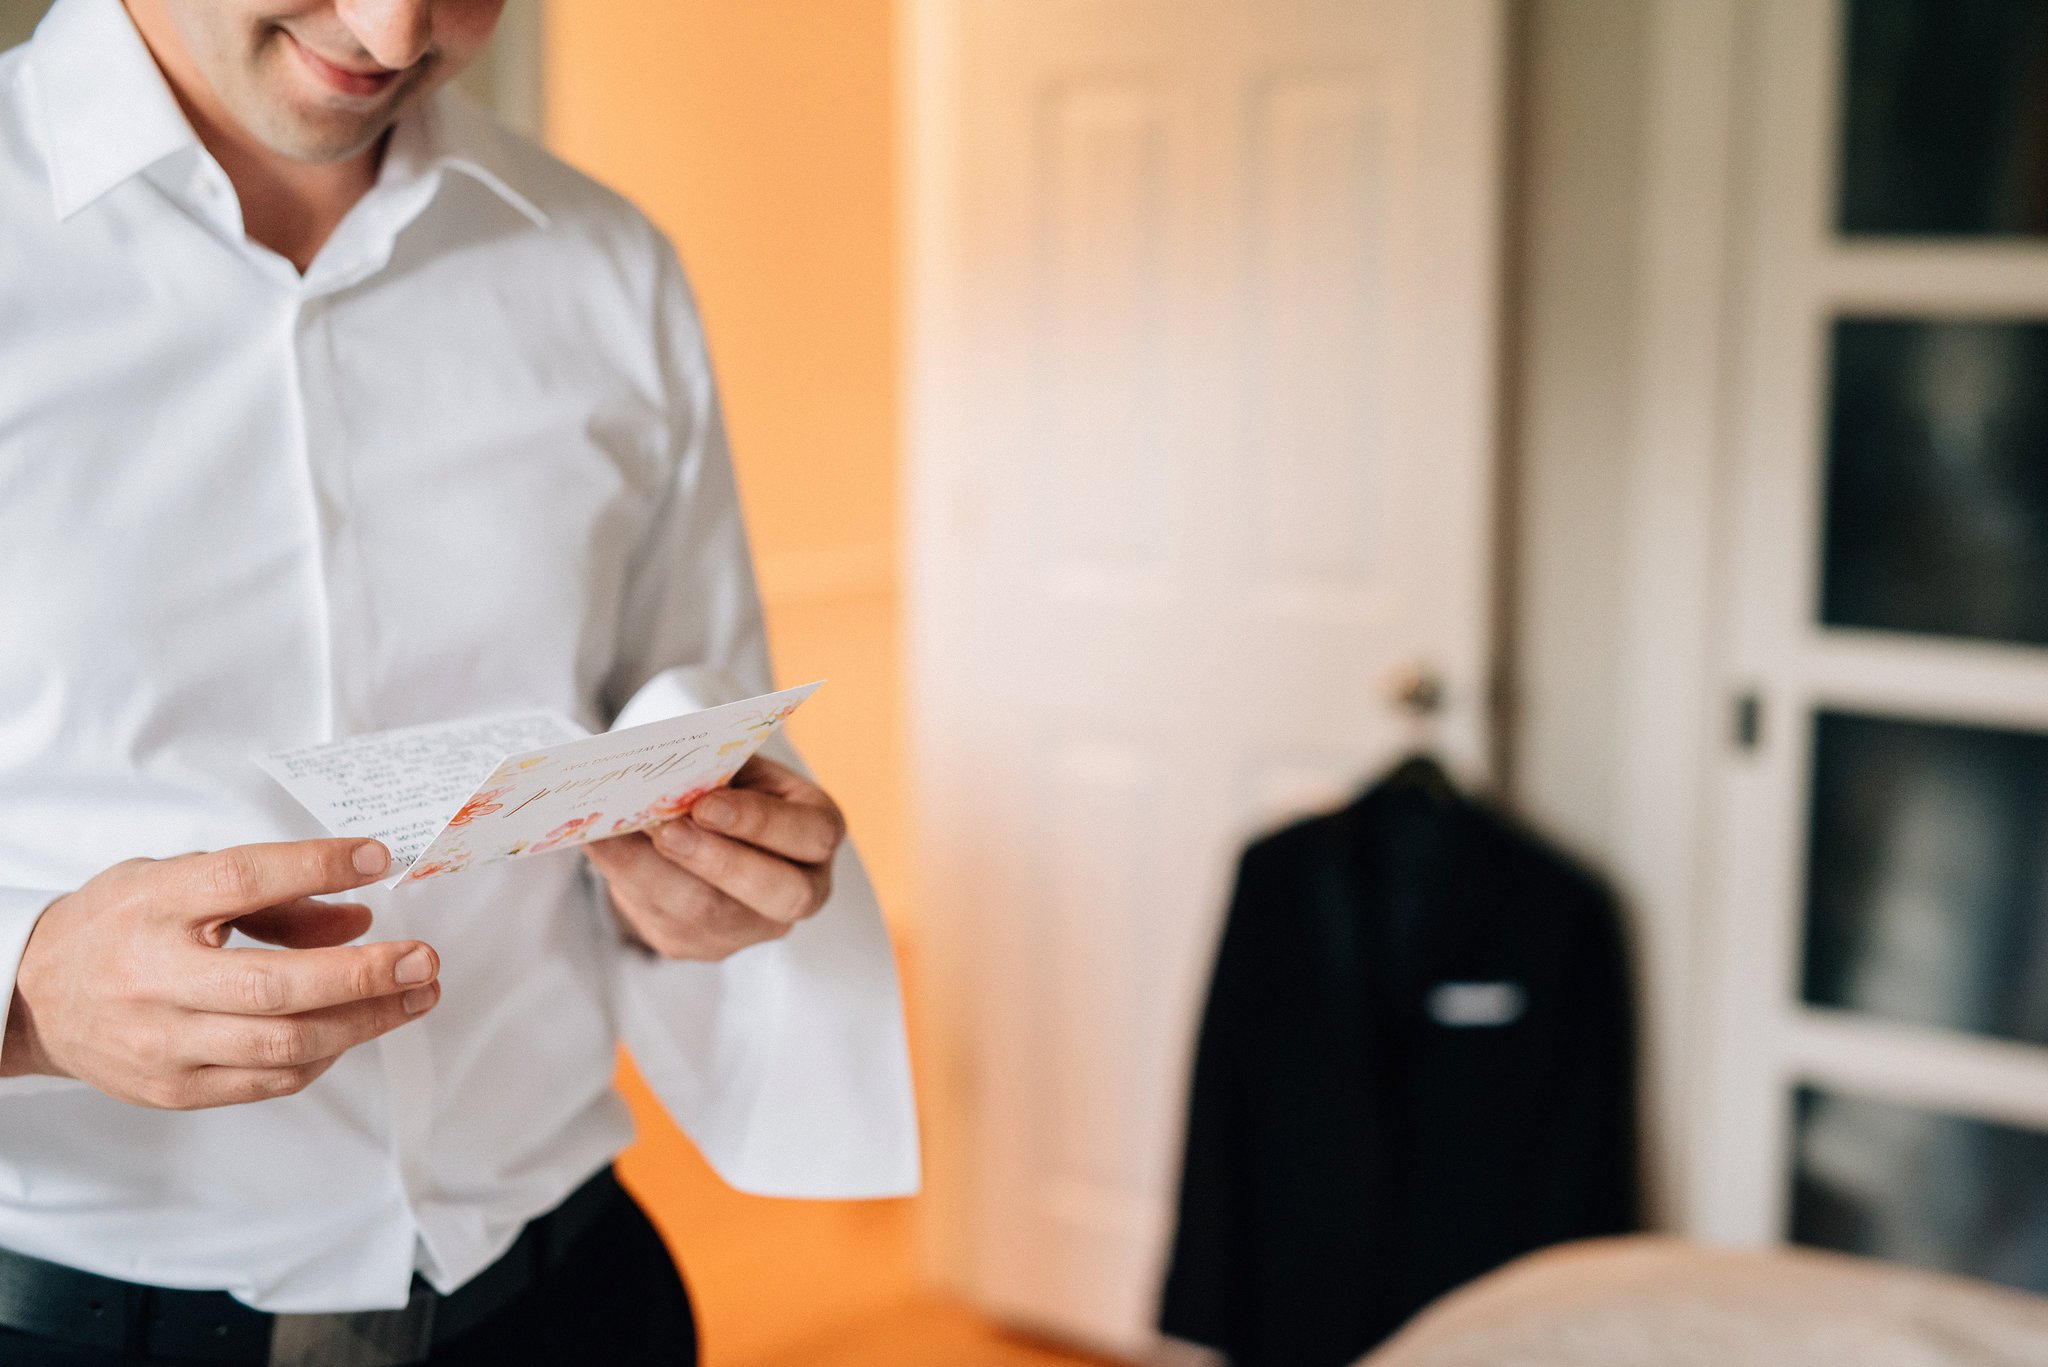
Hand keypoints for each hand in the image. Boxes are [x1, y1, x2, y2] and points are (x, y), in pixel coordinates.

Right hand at [2, 840, 439, 1109]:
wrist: (33, 998)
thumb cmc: (121, 928)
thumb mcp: (180, 882)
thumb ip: (272, 894)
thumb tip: (361, 912)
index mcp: (154, 908)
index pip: (243, 881)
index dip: (316, 865)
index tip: (377, 857)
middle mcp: (155, 979)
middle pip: (276, 986)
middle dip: (364, 975)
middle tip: (422, 958)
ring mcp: (164, 1043)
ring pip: (285, 1045)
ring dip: (365, 1021)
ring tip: (417, 994)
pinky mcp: (175, 1090)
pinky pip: (272, 1080)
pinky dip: (326, 1053)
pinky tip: (357, 1027)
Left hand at [585, 755, 844, 960]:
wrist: (705, 831)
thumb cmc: (727, 787)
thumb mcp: (734, 768)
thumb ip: (713, 771)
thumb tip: (659, 777)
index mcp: (818, 832)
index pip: (808, 835)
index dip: (759, 822)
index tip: (704, 804)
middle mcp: (802, 890)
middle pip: (776, 893)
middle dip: (715, 861)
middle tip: (664, 830)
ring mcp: (754, 929)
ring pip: (708, 917)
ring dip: (655, 873)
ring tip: (612, 837)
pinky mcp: (704, 948)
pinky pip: (666, 925)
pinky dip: (628, 885)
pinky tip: (602, 852)